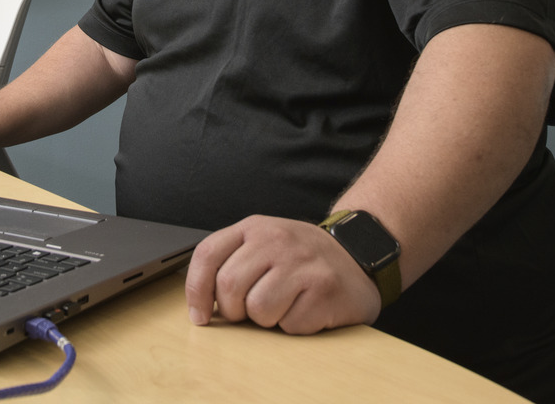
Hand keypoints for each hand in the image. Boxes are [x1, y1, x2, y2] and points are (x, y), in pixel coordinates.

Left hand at [183, 215, 380, 334]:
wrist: (357, 256)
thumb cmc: (300, 258)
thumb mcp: (263, 245)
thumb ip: (230, 263)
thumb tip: (200, 305)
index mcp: (254, 228)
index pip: (207, 255)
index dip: (196, 291)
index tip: (200, 317)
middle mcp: (277, 240)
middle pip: (229, 287)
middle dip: (234, 311)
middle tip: (251, 311)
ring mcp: (302, 263)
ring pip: (259, 310)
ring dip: (266, 320)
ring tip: (283, 305)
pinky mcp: (325, 289)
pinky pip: (290, 325)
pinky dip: (294, 326)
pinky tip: (307, 308)